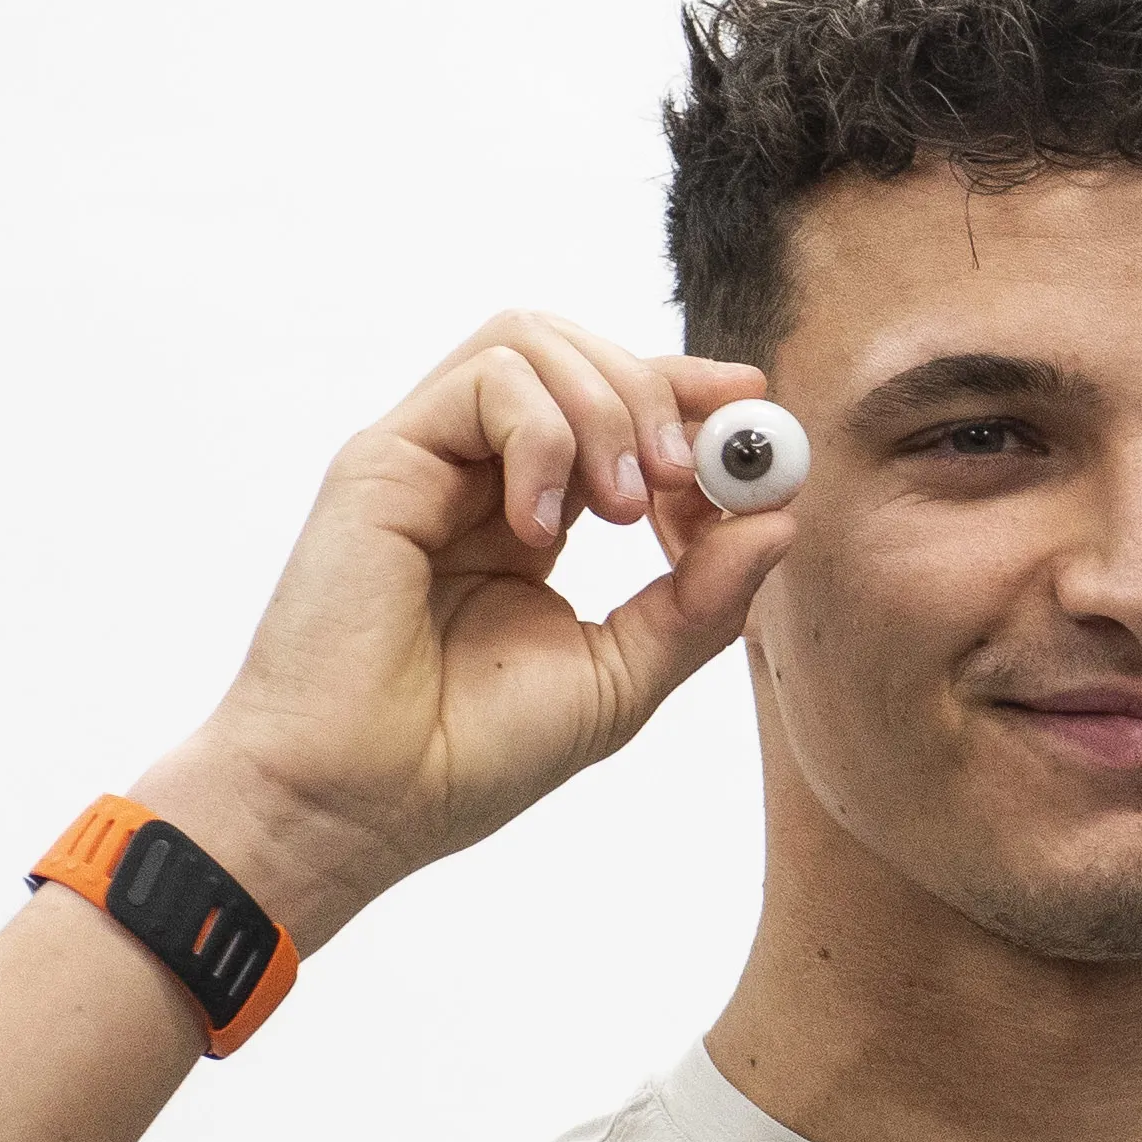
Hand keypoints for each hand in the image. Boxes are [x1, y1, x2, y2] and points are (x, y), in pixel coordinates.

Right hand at [136, 311, 796, 948]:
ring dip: (603, 408)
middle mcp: (476, 476)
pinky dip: (541, 435)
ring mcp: (427, 461)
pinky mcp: (382, 461)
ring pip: (528, 342)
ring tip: (619, 508)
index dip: (685, 392)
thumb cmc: (469, 754)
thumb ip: (702, 601)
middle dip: (655, 392)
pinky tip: (543, 525)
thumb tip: (777, 520)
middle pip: (575, 351)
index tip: (750, 412)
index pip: (612, 407)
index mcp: (530, 520)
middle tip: (686, 476)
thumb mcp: (622, 677)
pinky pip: (484, 381)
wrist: (364, 800)